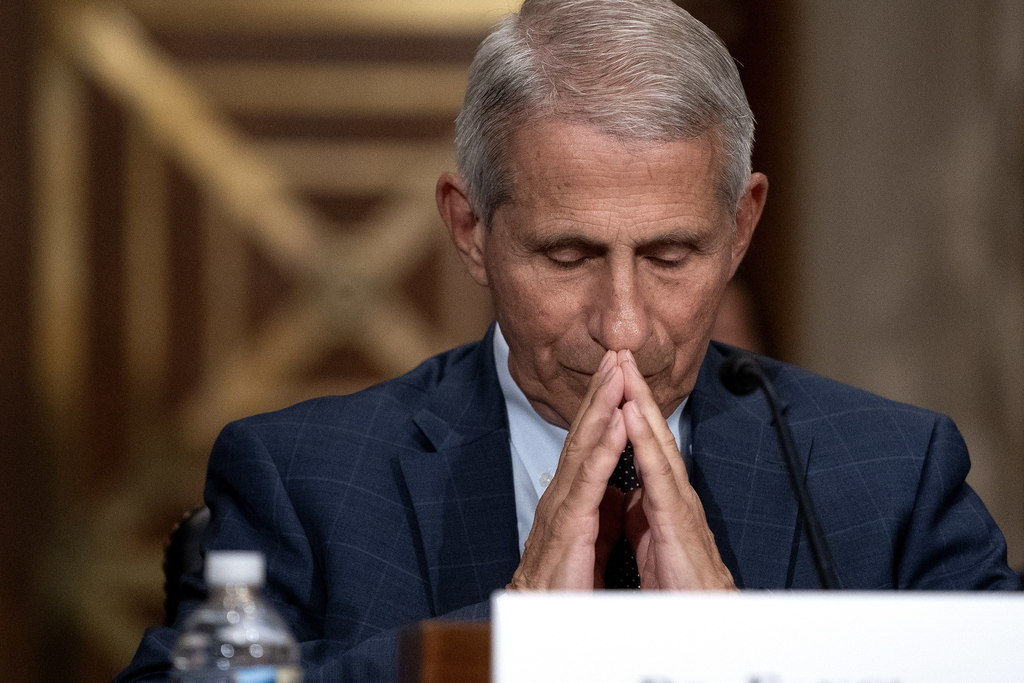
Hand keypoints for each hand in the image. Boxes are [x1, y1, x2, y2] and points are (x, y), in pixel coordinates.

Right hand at [507, 350, 627, 589]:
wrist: (544, 622)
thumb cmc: (565, 585)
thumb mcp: (589, 538)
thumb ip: (600, 509)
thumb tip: (616, 489)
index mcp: (572, 496)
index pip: (590, 441)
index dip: (603, 406)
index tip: (619, 373)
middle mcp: (563, 493)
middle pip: (584, 433)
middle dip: (601, 391)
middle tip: (617, 353)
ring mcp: (563, 507)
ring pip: (584, 446)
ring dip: (603, 405)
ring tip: (618, 372)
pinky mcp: (569, 526)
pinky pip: (590, 479)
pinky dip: (605, 446)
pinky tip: (618, 419)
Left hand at [618, 351, 735, 589]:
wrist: (704, 625)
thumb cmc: (679, 589)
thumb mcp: (649, 544)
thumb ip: (638, 517)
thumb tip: (625, 498)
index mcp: (662, 498)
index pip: (643, 444)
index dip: (627, 409)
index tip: (612, 377)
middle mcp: (673, 493)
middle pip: (651, 433)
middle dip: (635, 391)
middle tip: (620, 351)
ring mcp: (679, 505)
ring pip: (658, 444)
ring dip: (640, 403)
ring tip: (625, 368)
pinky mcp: (678, 523)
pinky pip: (658, 476)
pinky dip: (644, 443)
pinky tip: (629, 415)